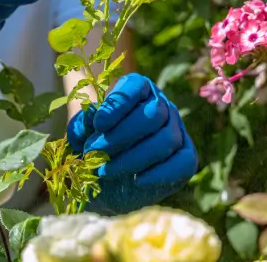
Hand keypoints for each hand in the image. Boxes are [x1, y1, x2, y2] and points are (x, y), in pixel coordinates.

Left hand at [67, 73, 197, 213]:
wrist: (105, 182)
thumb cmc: (93, 148)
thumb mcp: (81, 135)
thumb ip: (84, 123)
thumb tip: (92, 111)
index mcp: (137, 90)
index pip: (136, 85)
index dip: (119, 104)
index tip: (99, 124)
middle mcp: (161, 105)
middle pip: (154, 114)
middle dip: (121, 136)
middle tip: (94, 152)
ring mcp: (177, 131)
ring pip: (167, 139)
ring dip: (133, 158)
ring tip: (105, 170)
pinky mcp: (185, 158)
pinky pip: (184, 163)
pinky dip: (160, 174)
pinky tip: (138, 181)